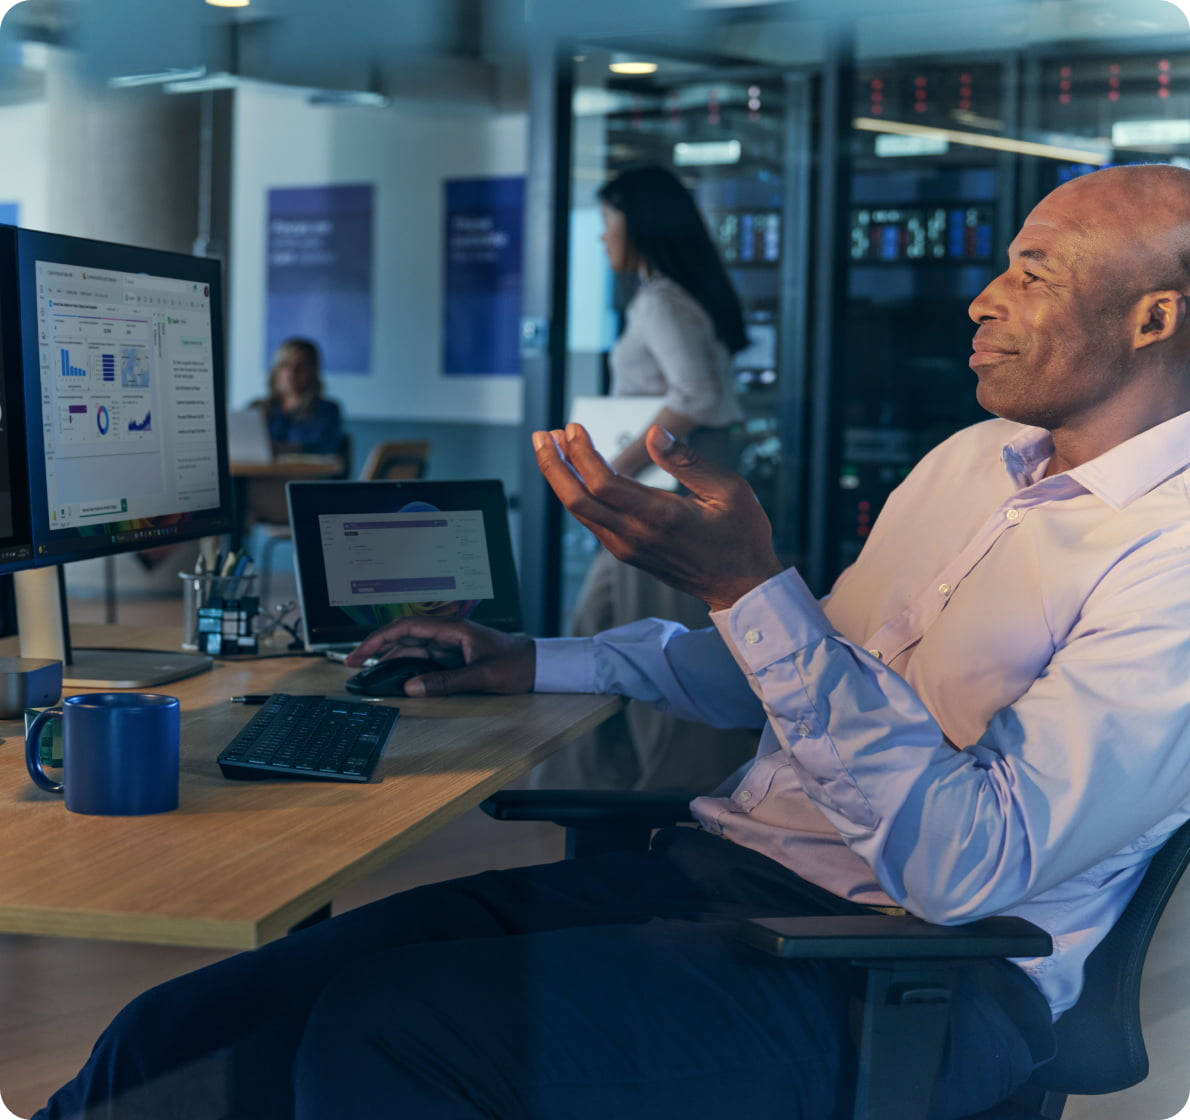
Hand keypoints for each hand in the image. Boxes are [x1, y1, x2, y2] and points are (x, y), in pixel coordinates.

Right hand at [344, 617, 535, 696]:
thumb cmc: (516, 664)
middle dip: (375, 648)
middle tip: (351, 664)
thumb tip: (411, 688)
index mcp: (452, 629)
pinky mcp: (453, 658)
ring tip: (365, 672)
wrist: (538, 666)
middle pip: (402, 636)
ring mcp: (449, 646)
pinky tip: (392, 676)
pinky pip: (422, 659)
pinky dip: (405, 666)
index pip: (405, 628)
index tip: (359, 653)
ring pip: (410, 648)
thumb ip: (446, 682)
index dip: (378, 639)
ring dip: (387, 658)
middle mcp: (447, 634)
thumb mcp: (481, 676)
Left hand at [534, 423, 783, 611]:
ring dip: (560, 478)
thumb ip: (688, 461)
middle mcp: (636, 536)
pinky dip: (576, 494)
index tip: (572, 427)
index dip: (581, 453)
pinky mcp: (627, 552)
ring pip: (580, 512)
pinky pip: (591, 521)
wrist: (740, 586)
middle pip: (577, 500)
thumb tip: (655, 433)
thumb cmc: (741, 536)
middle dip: (554, 465)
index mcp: (660, 517)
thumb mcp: (729, 490)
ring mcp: (628, 547)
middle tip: (543, 435)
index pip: (603, 483)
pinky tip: (574, 474)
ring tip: (552, 447)